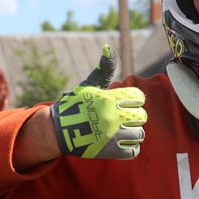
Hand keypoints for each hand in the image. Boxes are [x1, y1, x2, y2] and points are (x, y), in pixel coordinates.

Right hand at [50, 45, 146, 159]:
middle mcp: (112, 116)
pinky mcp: (110, 151)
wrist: (57, 131)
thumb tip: (108, 47)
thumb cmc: (74, 105)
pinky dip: (132, 147)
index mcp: (108, 99)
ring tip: (125, 130)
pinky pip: (133, 151)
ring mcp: (111, 135)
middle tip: (127, 117)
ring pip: (139, 134)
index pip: (138, 97)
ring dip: (134, 132)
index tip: (128, 102)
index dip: (135, 99)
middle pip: (142, 116)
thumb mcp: (88, 85)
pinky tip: (124, 142)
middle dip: (136, 116)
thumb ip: (102, 69)